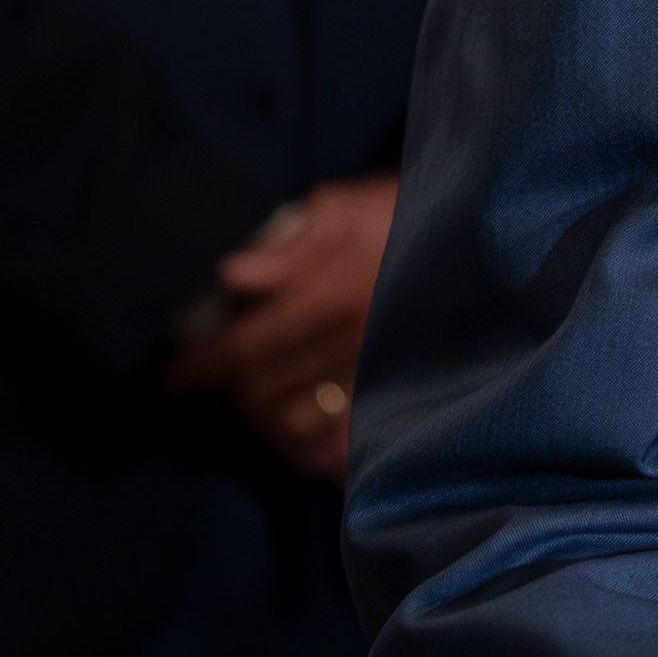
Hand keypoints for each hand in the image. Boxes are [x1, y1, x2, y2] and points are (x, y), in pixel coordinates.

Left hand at [170, 175, 396, 476]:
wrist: (485, 233)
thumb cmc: (409, 210)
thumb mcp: (348, 207)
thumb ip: (289, 246)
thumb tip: (231, 276)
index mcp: (329, 297)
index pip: (246, 346)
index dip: (202, 365)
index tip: (172, 375)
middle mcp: (351, 346)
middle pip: (263, 390)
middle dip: (228, 389)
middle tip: (211, 379)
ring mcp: (378, 376)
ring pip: (297, 423)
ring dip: (264, 418)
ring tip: (252, 403)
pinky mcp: (403, 396)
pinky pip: (345, 444)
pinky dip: (313, 450)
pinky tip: (299, 441)